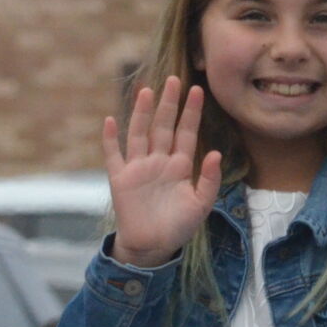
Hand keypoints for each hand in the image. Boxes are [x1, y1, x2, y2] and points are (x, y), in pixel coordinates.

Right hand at [101, 76, 222, 267]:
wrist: (152, 247)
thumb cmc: (179, 227)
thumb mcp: (201, 205)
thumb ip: (210, 180)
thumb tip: (216, 153)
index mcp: (180, 166)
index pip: (186, 132)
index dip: (191, 112)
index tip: (197, 90)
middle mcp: (159, 161)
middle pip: (163, 126)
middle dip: (168, 104)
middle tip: (173, 79)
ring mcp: (138, 168)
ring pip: (139, 134)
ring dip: (141, 113)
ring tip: (146, 91)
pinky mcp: (120, 179)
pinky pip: (113, 155)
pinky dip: (110, 139)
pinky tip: (110, 120)